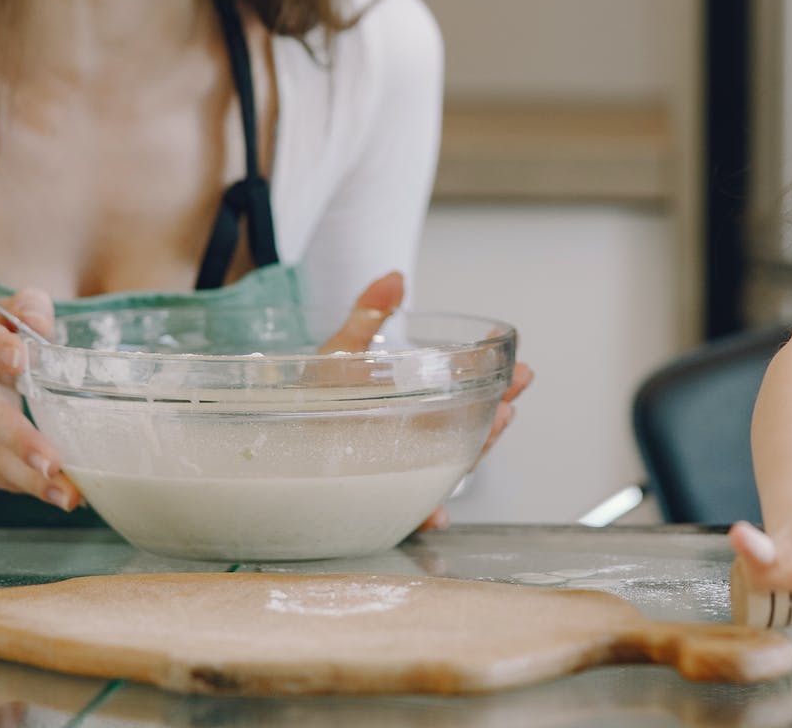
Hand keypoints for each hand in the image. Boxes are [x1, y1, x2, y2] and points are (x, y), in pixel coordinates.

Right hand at [0, 288, 81, 509]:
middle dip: (19, 439)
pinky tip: (51, 491)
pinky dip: (18, 484)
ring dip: (25, 476)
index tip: (20, 359)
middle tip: (53, 462)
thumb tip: (39, 324)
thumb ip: (31, 308)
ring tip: (67, 493)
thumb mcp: (19, 312)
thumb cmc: (6, 336)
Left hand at [309, 272, 534, 532]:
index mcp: (412, 403)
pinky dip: (425, 512)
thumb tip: (394, 277)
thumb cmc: (310, 398)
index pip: (463, 390)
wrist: (275, 442)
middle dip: (498, 408)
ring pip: (451, 462)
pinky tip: (436, 513)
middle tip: (516, 389)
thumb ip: (368, 315)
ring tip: (497, 422)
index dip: (494, 376)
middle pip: (467, 427)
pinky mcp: (378, 497)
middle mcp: (414, 437)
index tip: (514, 359)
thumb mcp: (341, 352)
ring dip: (478, 447)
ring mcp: (400, 468)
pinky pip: (409, 509)